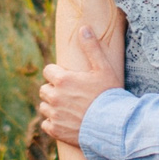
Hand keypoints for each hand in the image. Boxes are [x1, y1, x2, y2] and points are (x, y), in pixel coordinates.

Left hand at [37, 23, 121, 146]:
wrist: (114, 125)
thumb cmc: (109, 95)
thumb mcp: (103, 69)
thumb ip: (92, 48)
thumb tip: (84, 28)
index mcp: (63, 79)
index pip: (48, 71)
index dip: (57, 74)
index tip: (68, 79)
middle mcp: (55, 96)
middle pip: (44, 89)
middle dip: (54, 90)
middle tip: (70, 94)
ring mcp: (54, 114)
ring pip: (44, 107)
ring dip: (53, 106)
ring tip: (69, 108)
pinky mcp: (56, 130)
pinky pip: (46, 124)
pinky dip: (54, 123)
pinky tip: (67, 122)